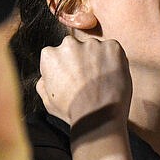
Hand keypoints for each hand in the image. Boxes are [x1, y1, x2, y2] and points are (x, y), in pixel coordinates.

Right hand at [37, 36, 135, 159]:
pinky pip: (113, 50)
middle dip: (81, 59)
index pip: (57, 54)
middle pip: (76, 47)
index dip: (66, 67)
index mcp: (50, 55)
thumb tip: (46, 77)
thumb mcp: (47, 100)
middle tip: (88, 78)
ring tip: (102, 80)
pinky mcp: (112, 46)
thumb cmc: (73, 111)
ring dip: (98, 59)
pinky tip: (112, 76)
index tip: (73, 77)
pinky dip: (115, 60)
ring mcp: (92, 44)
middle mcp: (69, 44)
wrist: (99, 116)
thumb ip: (44, 82)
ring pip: (95, 48)